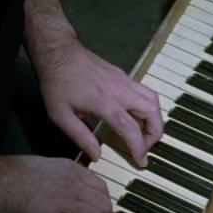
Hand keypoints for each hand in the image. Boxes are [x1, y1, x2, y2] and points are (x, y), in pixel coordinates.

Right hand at [0, 155, 112, 212]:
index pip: (100, 186)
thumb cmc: (8, 174)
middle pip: (102, 203)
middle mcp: (70, 183)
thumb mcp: (42, 165)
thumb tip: (67, 187)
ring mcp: (61, 201)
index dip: (104, 202)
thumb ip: (59, 175)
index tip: (102, 212)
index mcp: (68, 168)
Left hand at [34, 34, 163, 166]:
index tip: (141, 161)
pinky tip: (135, 115)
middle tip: (146, 146)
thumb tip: (97, 155)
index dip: (139, 148)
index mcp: (104, 103)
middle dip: (155, 132)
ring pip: (152, 98)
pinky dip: (147, 105)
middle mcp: (119, 90)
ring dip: (155, 117)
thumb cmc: (56, 83)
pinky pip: (143, 90)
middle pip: (151, 111)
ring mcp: (123, 80)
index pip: (131, 129)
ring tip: (145, 132)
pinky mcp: (122, 74)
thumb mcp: (60, 115)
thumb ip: (80, 137)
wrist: (58, 51)